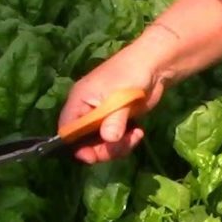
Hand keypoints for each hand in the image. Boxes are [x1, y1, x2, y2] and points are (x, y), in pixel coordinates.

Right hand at [59, 43, 167, 163]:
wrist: (154, 66)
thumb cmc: (131, 74)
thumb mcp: (121, 98)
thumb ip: (113, 120)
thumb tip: (109, 139)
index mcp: (79, 101)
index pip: (67, 130)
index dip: (75, 146)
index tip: (92, 155)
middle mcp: (86, 111)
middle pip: (84, 142)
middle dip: (102, 149)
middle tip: (121, 145)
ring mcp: (102, 117)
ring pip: (101, 143)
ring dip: (118, 146)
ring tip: (135, 135)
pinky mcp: (117, 121)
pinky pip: (115, 140)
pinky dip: (126, 141)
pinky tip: (138, 132)